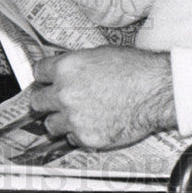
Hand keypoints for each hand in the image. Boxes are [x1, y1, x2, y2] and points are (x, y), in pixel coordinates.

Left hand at [30, 47, 176, 148]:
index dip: (44, 77)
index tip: (47, 80)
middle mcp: (64, 93)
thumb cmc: (135, 69)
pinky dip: (78, 133)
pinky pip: (71, 138)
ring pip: (50, 124)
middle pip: (36, 101)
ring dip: (59, 120)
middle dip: (45, 100)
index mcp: (67, 68)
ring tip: (74, 116)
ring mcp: (73, 117)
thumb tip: (69, 71)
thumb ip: (77, 65)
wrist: (155, 91)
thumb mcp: (101, 54)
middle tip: (55, 101)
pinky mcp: (86, 137)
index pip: (38, 72)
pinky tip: (92, 124)